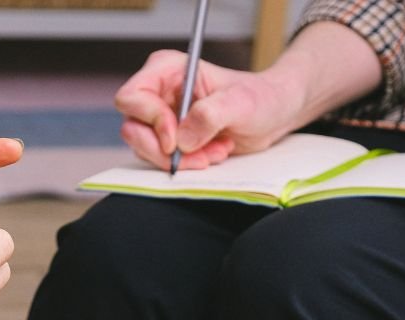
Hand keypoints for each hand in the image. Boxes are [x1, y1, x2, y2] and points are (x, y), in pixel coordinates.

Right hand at [114, 50, 300, 170]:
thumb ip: (210, 115)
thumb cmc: (259, 98)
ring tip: (214, 151)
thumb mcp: (240, 103)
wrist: (272, 115)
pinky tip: (211, 154)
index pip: (132, 97)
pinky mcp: (168, 139)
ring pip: (145, 148)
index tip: (177, 140)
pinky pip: (160, 159)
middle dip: (165, 150)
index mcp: (167, 70)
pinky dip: (186, 164)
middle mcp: (157, 92)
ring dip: (181, 160)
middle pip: (132, 129)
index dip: (150, 121)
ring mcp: (160, 117)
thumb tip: (182, 139)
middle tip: (200, 155)